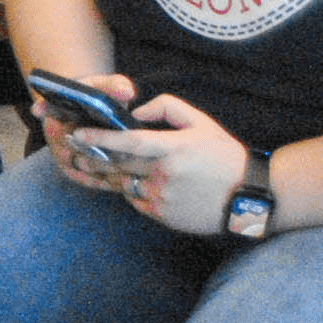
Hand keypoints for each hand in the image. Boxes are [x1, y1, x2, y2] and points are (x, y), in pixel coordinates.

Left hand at [49, 80, 249, 237]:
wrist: (248, 197)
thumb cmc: (224, 155)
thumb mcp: (201, 122)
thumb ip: (167, 107)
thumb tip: (137, 111)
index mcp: (172, 149)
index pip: (127, 141)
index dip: (99, 137)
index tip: (78, 133)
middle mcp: (163, 174)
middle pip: (117, 164)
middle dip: (92, 155)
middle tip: (74, 148)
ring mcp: (161, 197)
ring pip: (123, 183)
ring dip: (109, 174)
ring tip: (93, 163)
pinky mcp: (162, 215)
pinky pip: (135, 200)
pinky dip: (129, 190)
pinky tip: (129, 181)